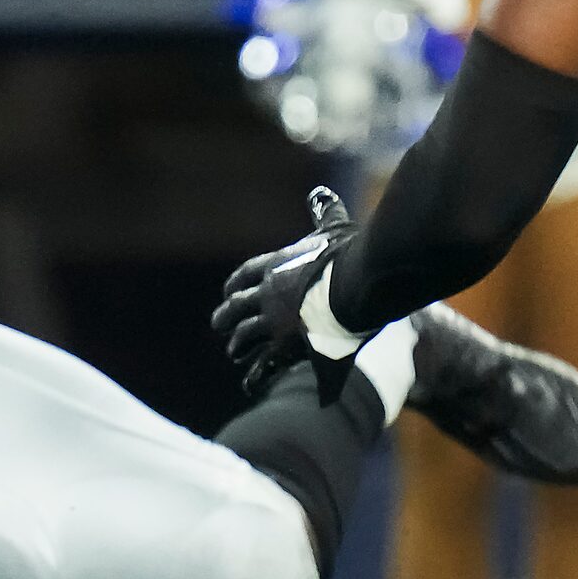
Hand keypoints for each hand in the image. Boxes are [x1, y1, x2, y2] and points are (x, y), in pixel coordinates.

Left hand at [212, 187, 363, 398]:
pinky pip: (265, 364)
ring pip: (246, 336)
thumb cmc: (352, 253)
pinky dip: (256, 374)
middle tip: (218, 325)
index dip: (236, 284)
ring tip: (233, 353)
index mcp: (276, 265)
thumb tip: (319, 194)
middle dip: (227, 316)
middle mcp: (268, 294)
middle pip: (237, 307)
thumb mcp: (334, 228)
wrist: (359, 282)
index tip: (228, 291)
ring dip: (239, 345)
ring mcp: (275, 321)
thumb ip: (324, 213)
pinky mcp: (288, 346)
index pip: (246, 274)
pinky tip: (250, 384)